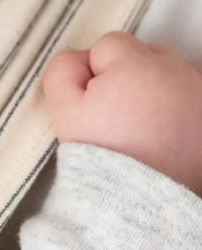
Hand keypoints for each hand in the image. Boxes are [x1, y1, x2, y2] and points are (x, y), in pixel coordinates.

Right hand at [43, 31, 201, 196]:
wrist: (144, 202)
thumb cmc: (105, 158)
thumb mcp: (65, 113)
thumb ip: (62, 72)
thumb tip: (77, 60)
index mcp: (136, 66)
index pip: (108, 46)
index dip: (94, 75)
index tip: (95, 106)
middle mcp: (177, 71)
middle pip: (147, 54)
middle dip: (131, 76)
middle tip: (119, 117)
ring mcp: (200, 91)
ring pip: (173, 72)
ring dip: (160, 87)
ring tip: (146, 125)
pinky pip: (194, 93)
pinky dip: (183, 104)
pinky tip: (170, 129)